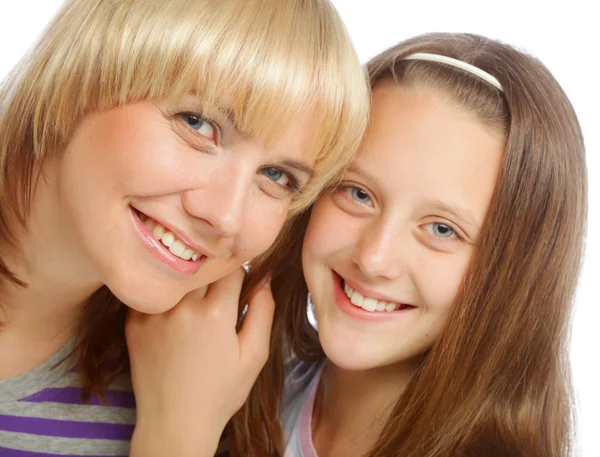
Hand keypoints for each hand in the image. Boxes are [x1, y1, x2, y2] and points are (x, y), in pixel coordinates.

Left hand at [126, 269, 273, 456]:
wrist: (174, 422)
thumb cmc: (220, 393)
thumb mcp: (254, 356)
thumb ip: (264, 312)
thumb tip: (264, 279)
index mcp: (216, 314)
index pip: (231, 269)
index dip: (239, 276)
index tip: (238, 290)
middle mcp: (183, 308)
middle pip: (203, 271)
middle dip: (214, 279)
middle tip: (217, 301)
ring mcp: (155, 314)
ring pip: (178, 280)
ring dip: (189, 286)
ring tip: (194, 310)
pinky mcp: (134, 323)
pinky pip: (154, 295)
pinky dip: (165, 298)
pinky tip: (172, 319)